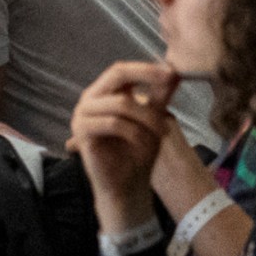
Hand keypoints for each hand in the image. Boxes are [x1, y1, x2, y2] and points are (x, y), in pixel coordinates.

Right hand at [67, 61, 176, 228]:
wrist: (127, 186)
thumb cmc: (138, 153)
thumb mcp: (154, 120)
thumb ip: (159, 96)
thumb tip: (172, 71)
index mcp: (103, 94)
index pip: (121, 70)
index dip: (145, 68)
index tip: (172, 71)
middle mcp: (90, 100)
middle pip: (116, 75)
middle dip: (145, 76)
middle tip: (169, 81)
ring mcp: (82, 115)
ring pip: (120, 102)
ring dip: (147, 117)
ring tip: (161, 132)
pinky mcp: (82, 132)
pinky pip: (114, 123)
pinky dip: (134, 132)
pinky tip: (143, 144)